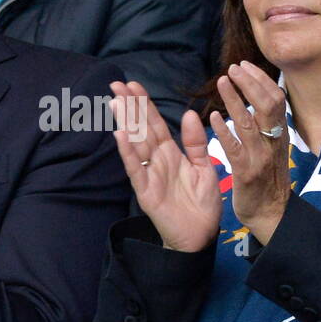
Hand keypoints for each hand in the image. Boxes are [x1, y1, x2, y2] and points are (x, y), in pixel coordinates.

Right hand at [109, 81, 219, 252]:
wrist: (200, 236)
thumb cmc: (201, 204)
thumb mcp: (205, 168)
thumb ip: (196, 143)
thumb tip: (189, 114)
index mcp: (171, 153)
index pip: (154, 123)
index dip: (144, 104)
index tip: (134, 84)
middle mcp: (157, 161)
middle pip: (141, 129)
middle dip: (130, 107)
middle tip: (116, 84)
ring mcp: (149, 175)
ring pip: (135, 144)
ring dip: (126, 123)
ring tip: (116, 102)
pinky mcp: (146, 192)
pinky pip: (136, 169)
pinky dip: (128, 153)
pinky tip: (120, 135)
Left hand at [209, 62, 290, 245]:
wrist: (271, 215)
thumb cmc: (268, 179)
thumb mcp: (272, 148)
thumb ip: (266, 125)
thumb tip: (258, 97)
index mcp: (279, 135)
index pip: (276, 99)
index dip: (261, 80)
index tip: (245, 65)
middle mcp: (272, 143)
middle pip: (268, 105)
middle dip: (251, 83)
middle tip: (234, 68)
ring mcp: (260, 158)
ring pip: (250, 123)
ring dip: (236, 99)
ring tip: (222, 81)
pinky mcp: (246, 173)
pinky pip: (234, 148)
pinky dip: (224, 131)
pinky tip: (213, 117)